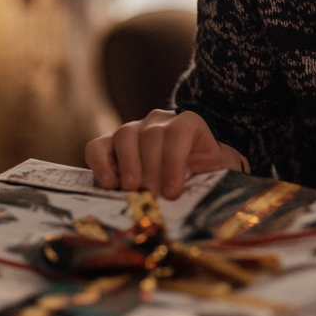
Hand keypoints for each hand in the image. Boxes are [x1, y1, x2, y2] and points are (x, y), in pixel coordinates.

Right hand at [85, 109, 247, 198]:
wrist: (189, 167)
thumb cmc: (204, 170)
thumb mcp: (217, 168)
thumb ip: (214, 165)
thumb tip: (205, 162)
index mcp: (187, 123)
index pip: (177, 134)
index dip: (173, 162)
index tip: (172, 191)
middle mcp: (158, 121)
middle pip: (150, 136)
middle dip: (151, 168)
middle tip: (151, 195)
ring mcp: (133, 130)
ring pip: (124, 136)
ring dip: (128, 164)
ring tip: (132, 188)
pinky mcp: (110, 144)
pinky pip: (98, 147)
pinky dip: (99, 163)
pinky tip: (107, 183)